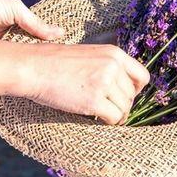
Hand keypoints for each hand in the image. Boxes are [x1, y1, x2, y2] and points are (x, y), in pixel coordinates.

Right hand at [21, 43, 149, 124]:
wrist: (34, 67)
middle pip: (132, 95)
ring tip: (103, 114)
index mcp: (115, 53)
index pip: (142, 76)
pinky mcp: (94, 100)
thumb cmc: (57, 62)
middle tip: (109, 109)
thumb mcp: (90, 54)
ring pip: (125, 108)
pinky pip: (114, 118)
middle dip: (123, 105)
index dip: (136, 90)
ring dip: (116, 115)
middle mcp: (113, 66)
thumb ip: (109, 66)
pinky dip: (109, 123)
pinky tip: (99, 119)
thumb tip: (123, 87)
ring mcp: (104, 82)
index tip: (125, 96)